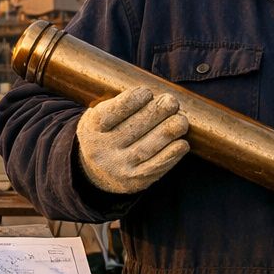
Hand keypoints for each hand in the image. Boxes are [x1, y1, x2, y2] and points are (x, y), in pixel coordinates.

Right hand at [75, 86, 189, 194]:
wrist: (95, 171)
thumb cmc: (106, 132)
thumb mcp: (100, 113)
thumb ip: (121, 102)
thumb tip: (157, 93)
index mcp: (91, 128)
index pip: (111, 113)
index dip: (132, 101)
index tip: (147, 92)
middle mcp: (102, 150)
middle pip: (133, 129)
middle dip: (156, 113)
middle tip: (172, 102)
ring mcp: (118, 168)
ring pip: (147, 148)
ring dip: (168, 132)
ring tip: (181, 120)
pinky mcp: (134, 181)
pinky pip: (155, 167)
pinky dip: (171, 154)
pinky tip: (182, 143)